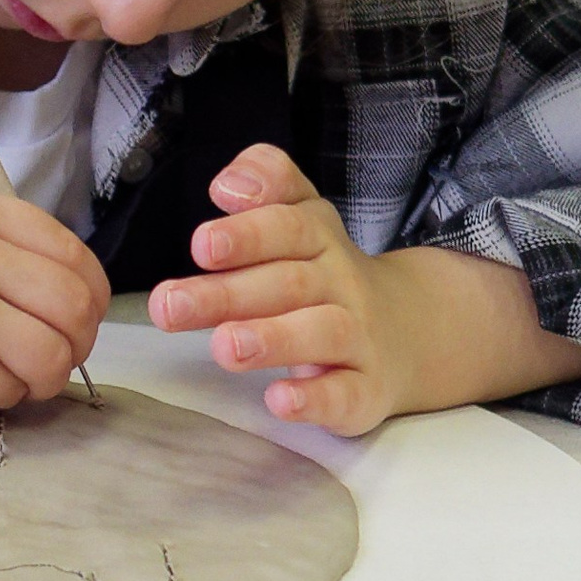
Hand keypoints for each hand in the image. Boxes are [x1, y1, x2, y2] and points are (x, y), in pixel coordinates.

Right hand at [0, 188, 108, 425]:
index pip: (72, 252)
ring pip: (56, 351)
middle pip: (77, 302)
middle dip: (75, 343)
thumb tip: (61, 291)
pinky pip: (12, 390)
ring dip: (42, 379)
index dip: (86, 298)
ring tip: (2, 381)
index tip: (73, 322)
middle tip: (48, 362)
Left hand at [144, 143, 415, 434]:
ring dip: (272, 340)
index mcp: (318, 238)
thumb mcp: (301, 213)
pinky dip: (315, 399)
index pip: (287, 226)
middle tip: (169, 306)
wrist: (410, 329)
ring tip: (223, 347)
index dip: (245, 234)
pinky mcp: (366, 389)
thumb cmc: (325, 271)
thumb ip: (267, 180)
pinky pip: (347, 394)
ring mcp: (358, 338)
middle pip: (287, 283)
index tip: (201, 245)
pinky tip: (279, 400)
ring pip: (321, 334)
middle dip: (226, 293)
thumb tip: (227, 183)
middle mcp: (340, 283)